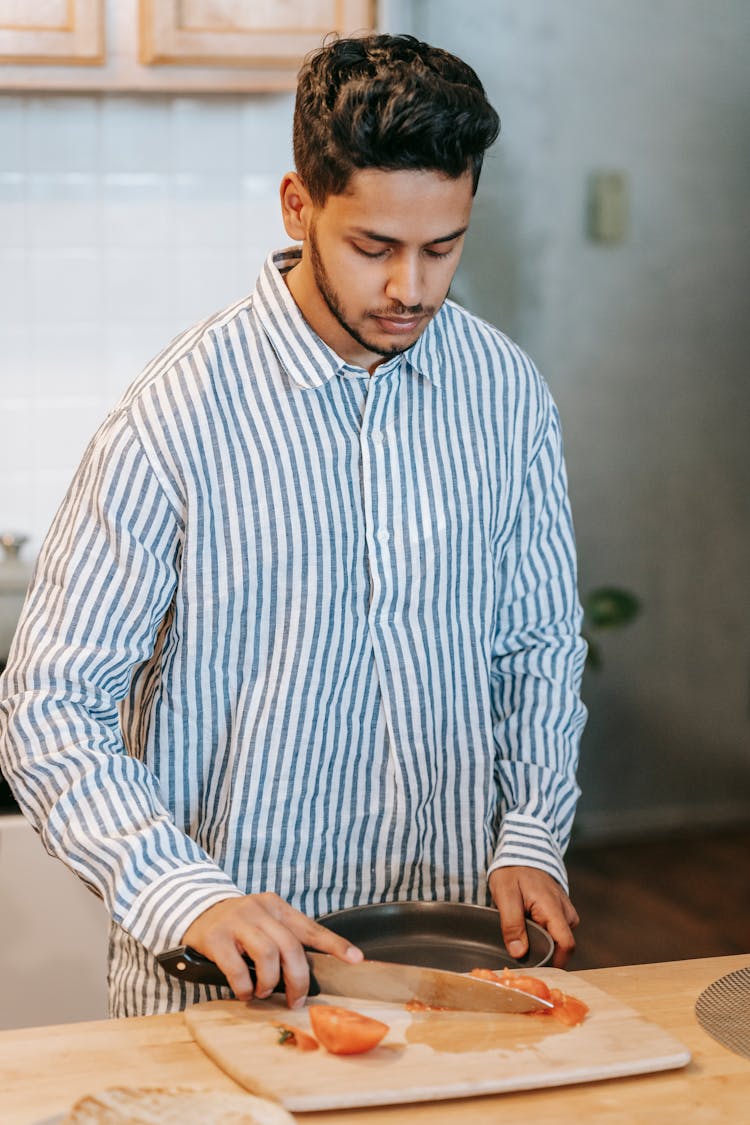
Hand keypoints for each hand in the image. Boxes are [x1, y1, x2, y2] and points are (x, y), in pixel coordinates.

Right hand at [181, 893, 362, 1007]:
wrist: (195, 909)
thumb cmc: (237, 924)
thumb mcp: (263, 923)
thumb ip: (282, 940)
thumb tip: (306, 974)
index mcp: (277, 907)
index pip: (310, 927)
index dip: (334, 944)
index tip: (355, 959)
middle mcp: (259, 910)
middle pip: (291, 946)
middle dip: (298, 978)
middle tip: (296, 1000)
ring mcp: (237, 921)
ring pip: (267, 955)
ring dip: (270, 982)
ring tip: (264, 992)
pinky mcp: (216, 937)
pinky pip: (237, 967)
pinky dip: (244, 986)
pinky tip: (244, 992)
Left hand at [488, 865, 578, 968]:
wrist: (520, 852)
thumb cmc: (512, 871)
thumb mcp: (505, 895)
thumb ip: (512, 924)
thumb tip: (519, 953)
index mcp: (553, 908)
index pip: (566, 944)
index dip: (555, 962)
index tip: (538, 970)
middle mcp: (565, 911)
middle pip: (562, 944)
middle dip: (545, 953)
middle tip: (521, 955)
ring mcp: (565, 910)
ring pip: (558, 938)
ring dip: (543, 942)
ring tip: (521, 936)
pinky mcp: (561, 910)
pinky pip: (555, 929)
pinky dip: (543, 933)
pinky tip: (528, 928)